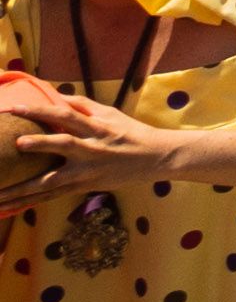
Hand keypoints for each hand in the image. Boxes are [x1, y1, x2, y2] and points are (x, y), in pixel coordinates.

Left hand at [4, 87, 182, 206]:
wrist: (155, 158)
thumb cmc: (131, 133)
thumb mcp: (111, 114)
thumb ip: (82, 106)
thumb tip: (56, 95)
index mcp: (96, 128)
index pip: (66, 116)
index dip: (41, 111)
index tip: (15, 108)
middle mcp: (91, 150)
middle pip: (61, 145)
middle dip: (38, 145)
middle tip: (15, 143)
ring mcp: (87, 172)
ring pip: (51, 181)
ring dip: (22, 189)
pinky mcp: (84, 188)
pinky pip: (52, 196)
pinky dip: (29, 202)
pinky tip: (9, 206)